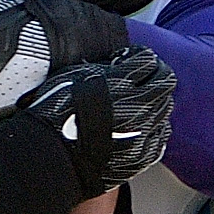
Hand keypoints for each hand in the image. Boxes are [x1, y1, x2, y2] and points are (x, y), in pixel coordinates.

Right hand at [15, 47, 174, 193]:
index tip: (131, 60)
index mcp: (120, 83)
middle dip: (155, 75)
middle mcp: (137, 107)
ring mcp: (142, 133)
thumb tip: (119, 64)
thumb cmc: (53, 115)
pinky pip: (160, 138)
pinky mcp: (142, 156)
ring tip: (137, 104)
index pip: (148, 60)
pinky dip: (154, 129)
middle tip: (143, 78)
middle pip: (165, 81)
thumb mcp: (73, 76)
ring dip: (155, 102)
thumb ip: (102, 68)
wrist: (48, 157)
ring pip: (165, 109)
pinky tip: (140, 128)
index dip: (139, 56)